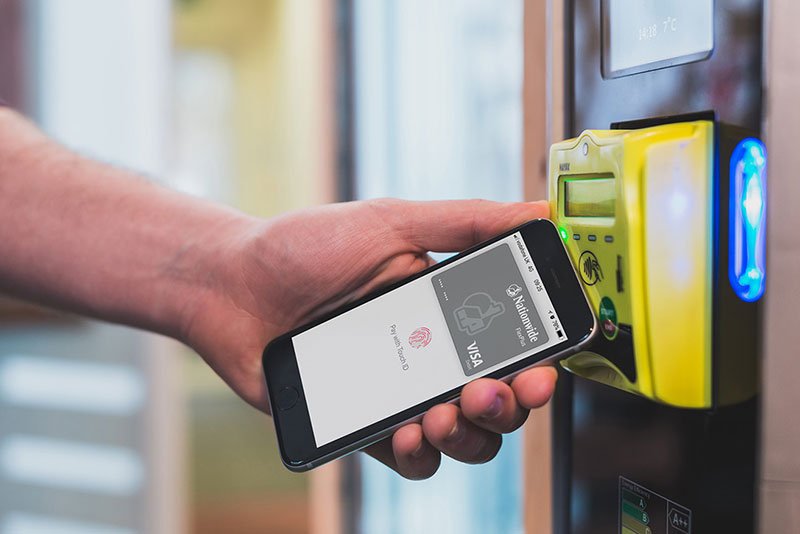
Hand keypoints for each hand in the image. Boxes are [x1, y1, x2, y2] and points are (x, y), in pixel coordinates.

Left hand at [180, 198, 556, 478]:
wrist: (230, 284)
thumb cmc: (305, 247)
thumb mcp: (390, 223)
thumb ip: (466, 223)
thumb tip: (539, 212)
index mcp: (448, 308)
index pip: (514, 345)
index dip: (539, 363)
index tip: (542, 368)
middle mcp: (432, 355)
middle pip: (498, 400)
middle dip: (508, 405)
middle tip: (487, 390)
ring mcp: (400, 393)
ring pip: (464, 437)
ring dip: (469, 435)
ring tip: (442, 414)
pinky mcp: (365, 424)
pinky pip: (410, 458)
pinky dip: (420, 454)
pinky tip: (408, 433)